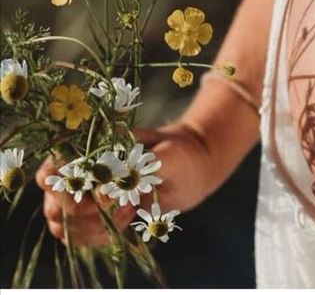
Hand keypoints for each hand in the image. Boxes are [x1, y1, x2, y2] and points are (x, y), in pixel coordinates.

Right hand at [36, 119, 214, 247]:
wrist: (191, 167)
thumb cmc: (179, 153)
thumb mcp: (166, 155)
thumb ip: (135, 168)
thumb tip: (103, 191)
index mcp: (90, 147)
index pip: (51, 170)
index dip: (62, 186)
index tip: (94, 189)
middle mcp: (81, 172)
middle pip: (54, 203)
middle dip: (85, 210)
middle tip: (121, 202)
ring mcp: (86, 197)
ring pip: (64, 225)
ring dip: (95, 226)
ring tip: (130, 210)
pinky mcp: (95, 218)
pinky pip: (80, 238)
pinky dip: (99, 237)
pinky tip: (127, 221)